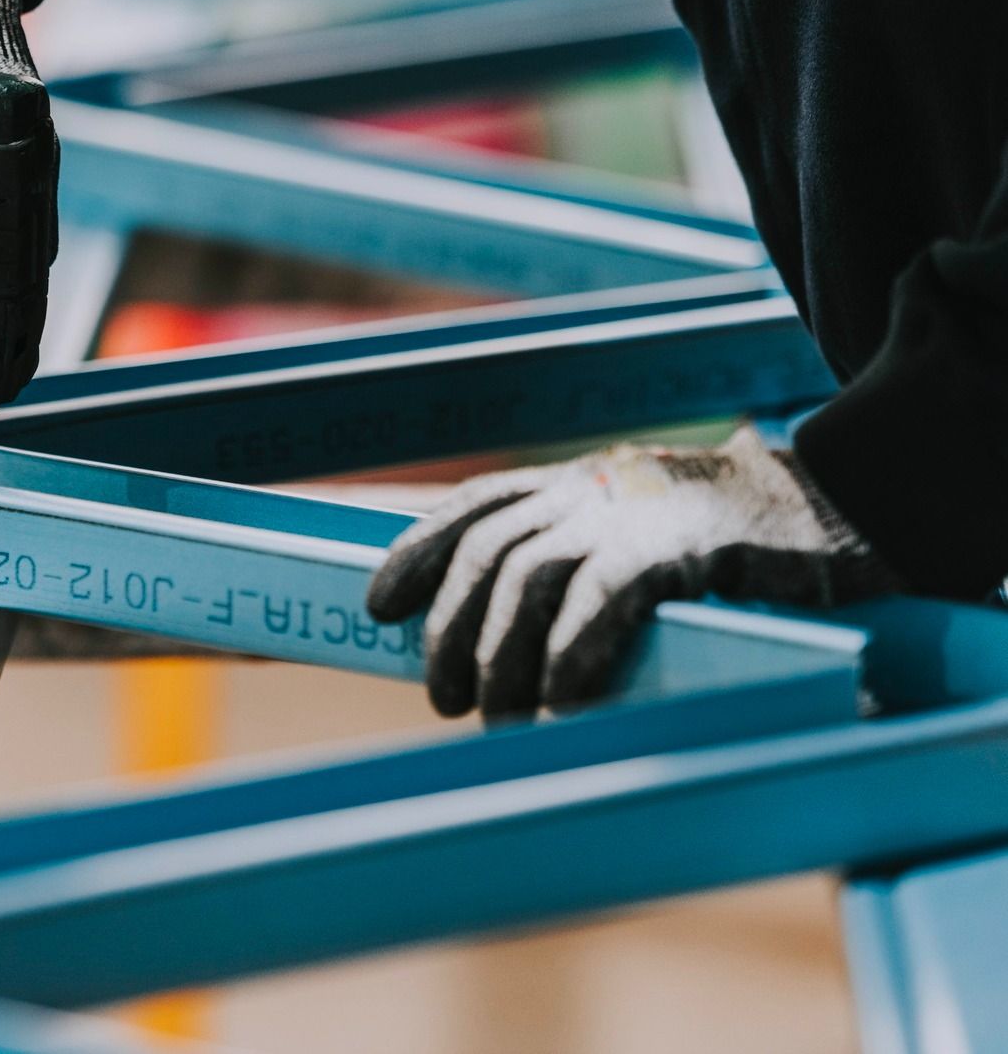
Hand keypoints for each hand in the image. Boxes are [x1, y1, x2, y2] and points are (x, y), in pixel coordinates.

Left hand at [367, 426, 900, 718]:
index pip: (470, 509)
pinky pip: (599, 603)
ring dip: (500, 660)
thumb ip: (575, 566)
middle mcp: (585, 491)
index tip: (378, 607)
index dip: (416, 554)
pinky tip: (563, 705)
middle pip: (486, 555)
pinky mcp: (674, 547)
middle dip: (451, 632)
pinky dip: (571, 659)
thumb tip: (505, 640)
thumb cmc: (720, 541)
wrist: (828, 509)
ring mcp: (627, 514)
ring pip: (526, 581)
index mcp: (569, 484)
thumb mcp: (632, 535)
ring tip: (497, 721)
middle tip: (445, 699)